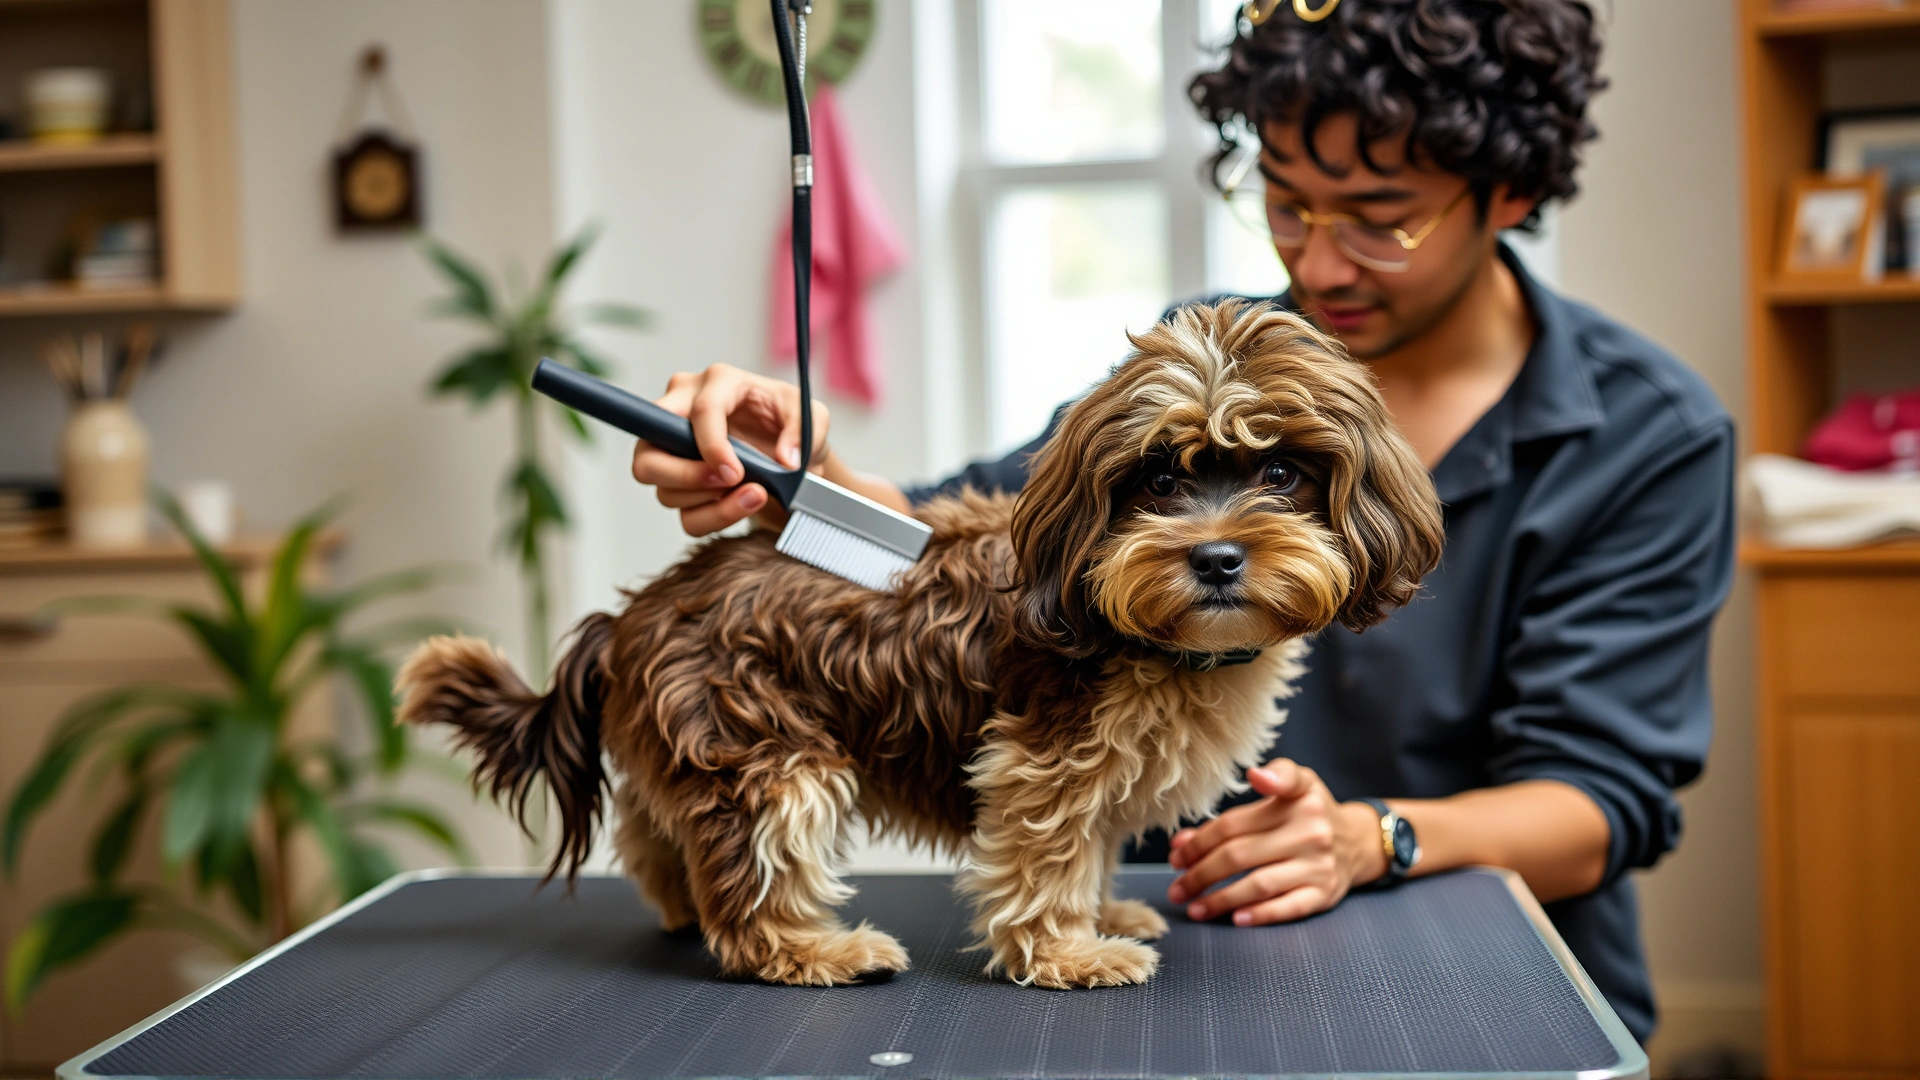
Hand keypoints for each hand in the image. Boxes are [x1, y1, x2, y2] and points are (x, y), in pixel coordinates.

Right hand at [630, 364, 829, 535]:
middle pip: (648, 454)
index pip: (698, 413)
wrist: (793, 450)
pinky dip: (712, 518)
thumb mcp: (812, 416)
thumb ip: (804, 431)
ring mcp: (674, 450)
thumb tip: (786, 461)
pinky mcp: (680, 483)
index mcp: (718, 384)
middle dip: (686, 477)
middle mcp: (682, 411)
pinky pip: (683, 513)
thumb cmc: (791, 423)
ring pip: (663, 489)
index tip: (735, 474)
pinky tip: (739, 507)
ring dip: (708, 503)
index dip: (712, 447)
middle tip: (728, 483)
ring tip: (752, 497)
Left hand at [1164, 759, 1387, 926]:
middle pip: (1239, 855)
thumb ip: (1235, 811)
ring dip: (1221, 899)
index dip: (1200, 839)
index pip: (1234, 822)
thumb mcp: (1288, 787)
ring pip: (1259, 884)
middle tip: (1178, 886)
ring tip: (1195, 907)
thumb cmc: (1308, 813)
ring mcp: (1318, 864)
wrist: (1358, 840)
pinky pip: (1289, 907)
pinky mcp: (1326, 893)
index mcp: (1296, 798)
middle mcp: (1310, 830)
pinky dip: (1261, 914)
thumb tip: (1182, 840)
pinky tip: (1236, 919)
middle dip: (1201, 873)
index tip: (1178, 853)